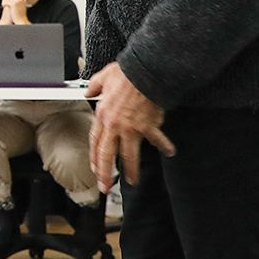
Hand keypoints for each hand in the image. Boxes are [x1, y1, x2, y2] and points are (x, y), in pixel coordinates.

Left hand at [2, 0, 28, 24]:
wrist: (21, 20)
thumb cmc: (20, 15)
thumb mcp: (20, 6)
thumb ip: (17, 2)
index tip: (8, 1)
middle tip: (5, 3)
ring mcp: (17, 0)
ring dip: (4, 1)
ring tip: (4, 5)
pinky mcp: (13, 3)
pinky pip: (6, 2)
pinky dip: (3, 4)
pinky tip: (3, 6)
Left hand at [86, 62, 174, 193]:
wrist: (146, 72)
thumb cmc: (127, 73)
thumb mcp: (104, 77)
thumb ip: (94, 86)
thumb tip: (88, 91)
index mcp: (103, 115)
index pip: (95, 142)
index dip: (94, 157)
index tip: (95, 169)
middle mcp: (116, 125)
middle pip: (107, 154)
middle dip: (106, 173)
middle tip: (106, 186)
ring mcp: (132, 128)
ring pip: (129, 155)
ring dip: (132, 170)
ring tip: (133, 181)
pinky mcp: (149, 126)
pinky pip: (157, 140)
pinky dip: (164, 146)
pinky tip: (170, 152)